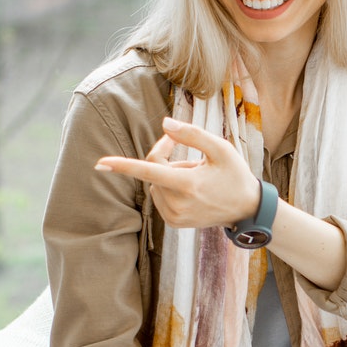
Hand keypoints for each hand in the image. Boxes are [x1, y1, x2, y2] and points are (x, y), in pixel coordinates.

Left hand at [96, 117, 259, 230]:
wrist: (247, 209)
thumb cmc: (235, 175)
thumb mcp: (221, 148)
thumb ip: (192, 134)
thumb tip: (164, 124)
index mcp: (188, 184)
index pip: (149, 171)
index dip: (123, 166)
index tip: (100, 164)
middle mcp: (178, 204)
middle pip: (153, 171)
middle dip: (164, 157)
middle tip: (188, 152)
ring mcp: (175, 216)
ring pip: (155, 184)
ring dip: (169, 175)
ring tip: (196, 178)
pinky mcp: (174, 223)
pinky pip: (159, 197)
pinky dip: (169, 188)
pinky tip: (191, 191)